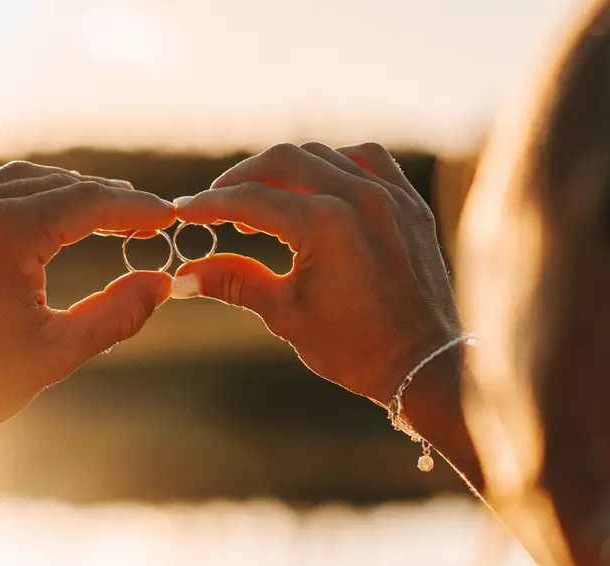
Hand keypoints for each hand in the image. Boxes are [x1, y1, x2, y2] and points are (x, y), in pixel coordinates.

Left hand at [0, 162, 175, 450]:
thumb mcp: (54, 353)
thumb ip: (117, 313)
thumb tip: (161, 281)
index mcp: (4, 232)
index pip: (88, 201)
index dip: (135, 207)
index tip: (169, 217)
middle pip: (60, 183)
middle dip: (109, 198)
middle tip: (148, 218)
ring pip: (26, 179)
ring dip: (72, 192)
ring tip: (110, 213)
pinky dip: (33, 195)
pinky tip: (52, 214)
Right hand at [173, 142, 460, 404]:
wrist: (425, 366)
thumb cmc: (354, 349)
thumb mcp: (285, 314)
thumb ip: (234, 281)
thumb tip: (184, 274)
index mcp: (325, 225)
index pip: (251, 200)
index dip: (210, 204)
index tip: (184, 211)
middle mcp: (359, 198)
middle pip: (284, 161)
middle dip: (242, 179)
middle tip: (217, 204)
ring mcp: (390, 196)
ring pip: (324, 154)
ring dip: (286, 169)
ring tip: (263, 199)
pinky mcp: (409, 203)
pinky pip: (368, 160)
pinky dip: (335, 164)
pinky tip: (318, 185)